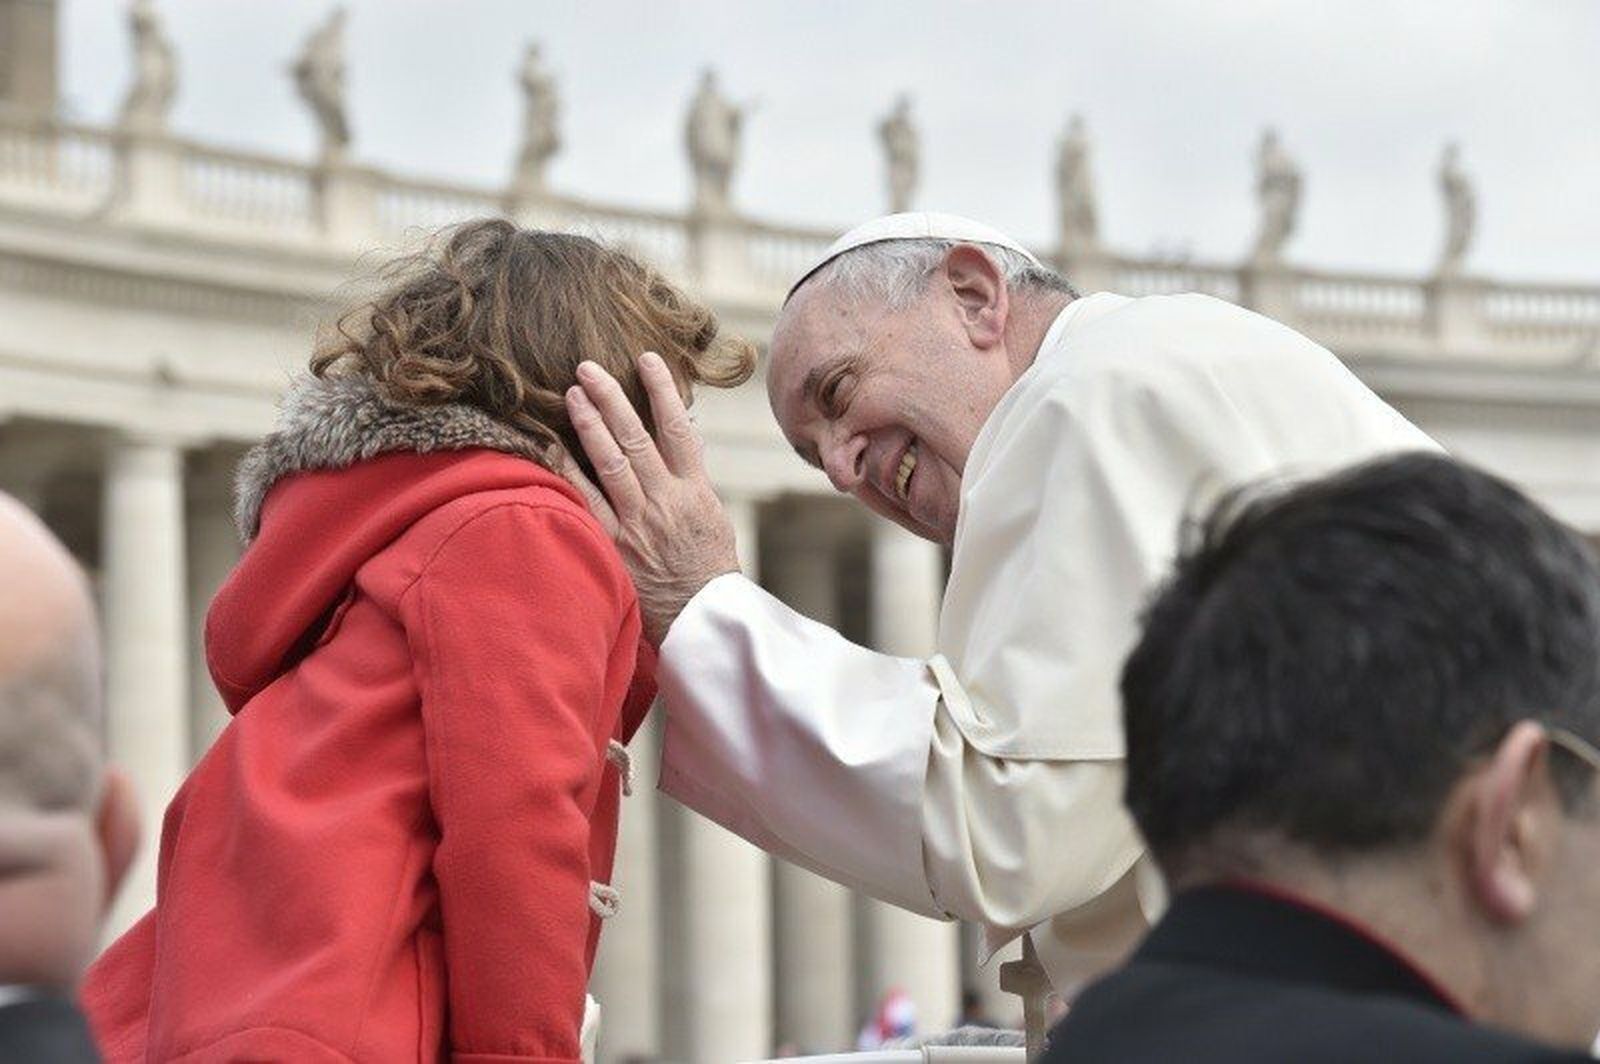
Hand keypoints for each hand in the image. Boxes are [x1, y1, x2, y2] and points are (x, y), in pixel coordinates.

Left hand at [562, 352, 741, 643]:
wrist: (703, 618)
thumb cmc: (707, 568)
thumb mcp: (711, 517)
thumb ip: (690, 479)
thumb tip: (679, 441)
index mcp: (695, 490)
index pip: (678, 428)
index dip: (662, 390)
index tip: (647, 360)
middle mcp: (666, 500)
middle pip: (637, 437)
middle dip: (612, 398)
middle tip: (588, 367)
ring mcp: (639, 522)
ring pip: (612, 462)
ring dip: (590, 424)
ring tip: (571, 392)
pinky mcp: (615, 545)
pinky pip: (586, 502)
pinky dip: (568, 472)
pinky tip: (550, 447)